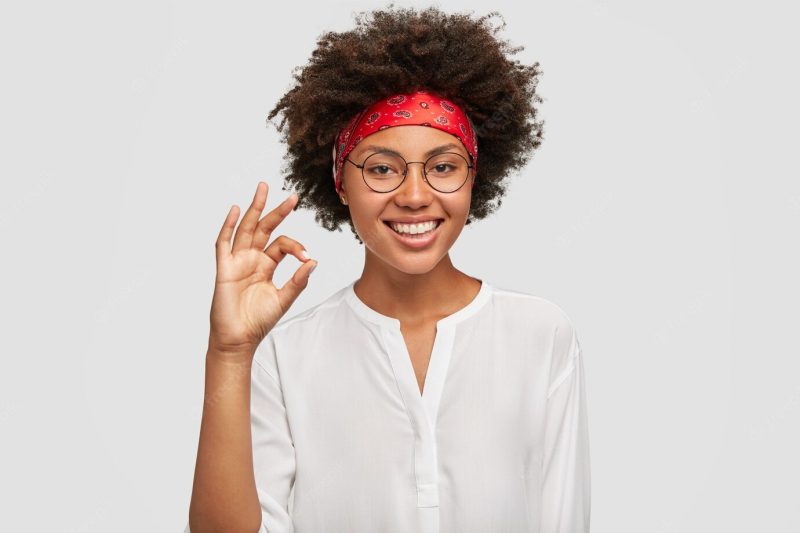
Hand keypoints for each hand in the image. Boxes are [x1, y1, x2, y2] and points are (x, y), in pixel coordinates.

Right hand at [208, 182, 316, 357]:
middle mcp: (252, 259)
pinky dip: (228, 226)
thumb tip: (314, 261)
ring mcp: (237, 261)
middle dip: (277, 211)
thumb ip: (298, 281)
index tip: (306, 257)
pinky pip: (223, 244)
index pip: (282, 244)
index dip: (296, 246)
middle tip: (293, 195)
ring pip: (246, 229)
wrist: (239, 339)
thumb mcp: (283, 299)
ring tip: (263, 188)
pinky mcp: (224, 269)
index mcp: (267, 265)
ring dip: (254, 208)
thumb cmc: (258, 321)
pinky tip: (235, 210)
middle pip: (265, 228)